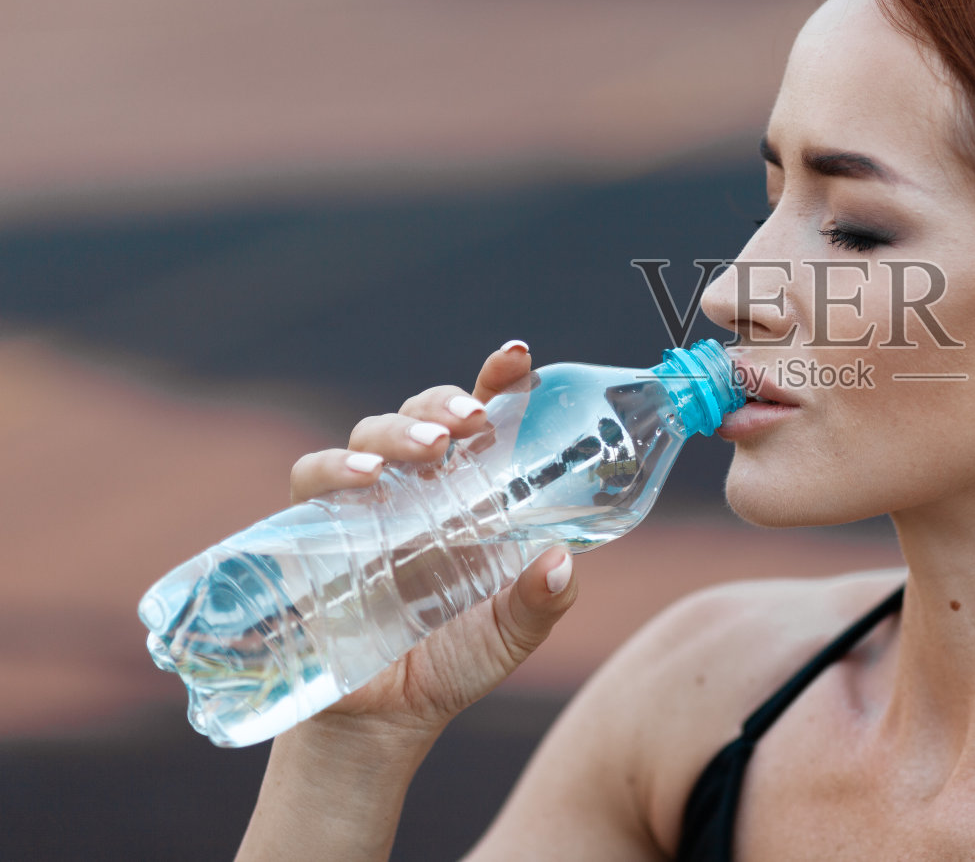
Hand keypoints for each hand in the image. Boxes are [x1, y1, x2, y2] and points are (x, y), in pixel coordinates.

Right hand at [284, 340, 578, 743]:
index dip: (495, 382)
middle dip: (443, 404)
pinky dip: (333, 469)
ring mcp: (360, 507)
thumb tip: (560, 563)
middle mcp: (413, 489)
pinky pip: (311, 482)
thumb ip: (540, 601)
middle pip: (422, 416)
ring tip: (431, 448)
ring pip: (369, 436)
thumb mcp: (508, 635)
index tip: (517, 358)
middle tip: (472, 420)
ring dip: (398, 431)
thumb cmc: (451, 662)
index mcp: (467, 494)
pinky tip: (363, 480)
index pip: (480, 421)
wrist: (380, 721)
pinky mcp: (310, 533)